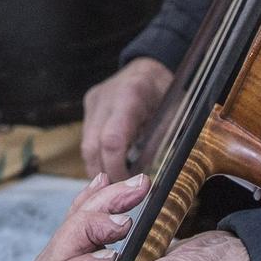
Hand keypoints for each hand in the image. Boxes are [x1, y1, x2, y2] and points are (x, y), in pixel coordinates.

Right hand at [81, 57, 172, 178]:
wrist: (151, 66)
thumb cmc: (168, 92)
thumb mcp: (174, 116)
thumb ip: (160, 144)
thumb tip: (148, 179)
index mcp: (130, 95)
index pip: (112, 141)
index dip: (117, 169)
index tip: (128, 186)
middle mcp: (105, 97)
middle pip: (91, 147)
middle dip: (104, 174)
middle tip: (119, 194)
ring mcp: (93, 102)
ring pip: (86, 146)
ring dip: (99, 168)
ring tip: (116, 184)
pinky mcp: (89, 107)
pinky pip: (88, 138)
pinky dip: (99, 156)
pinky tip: (111, 167)